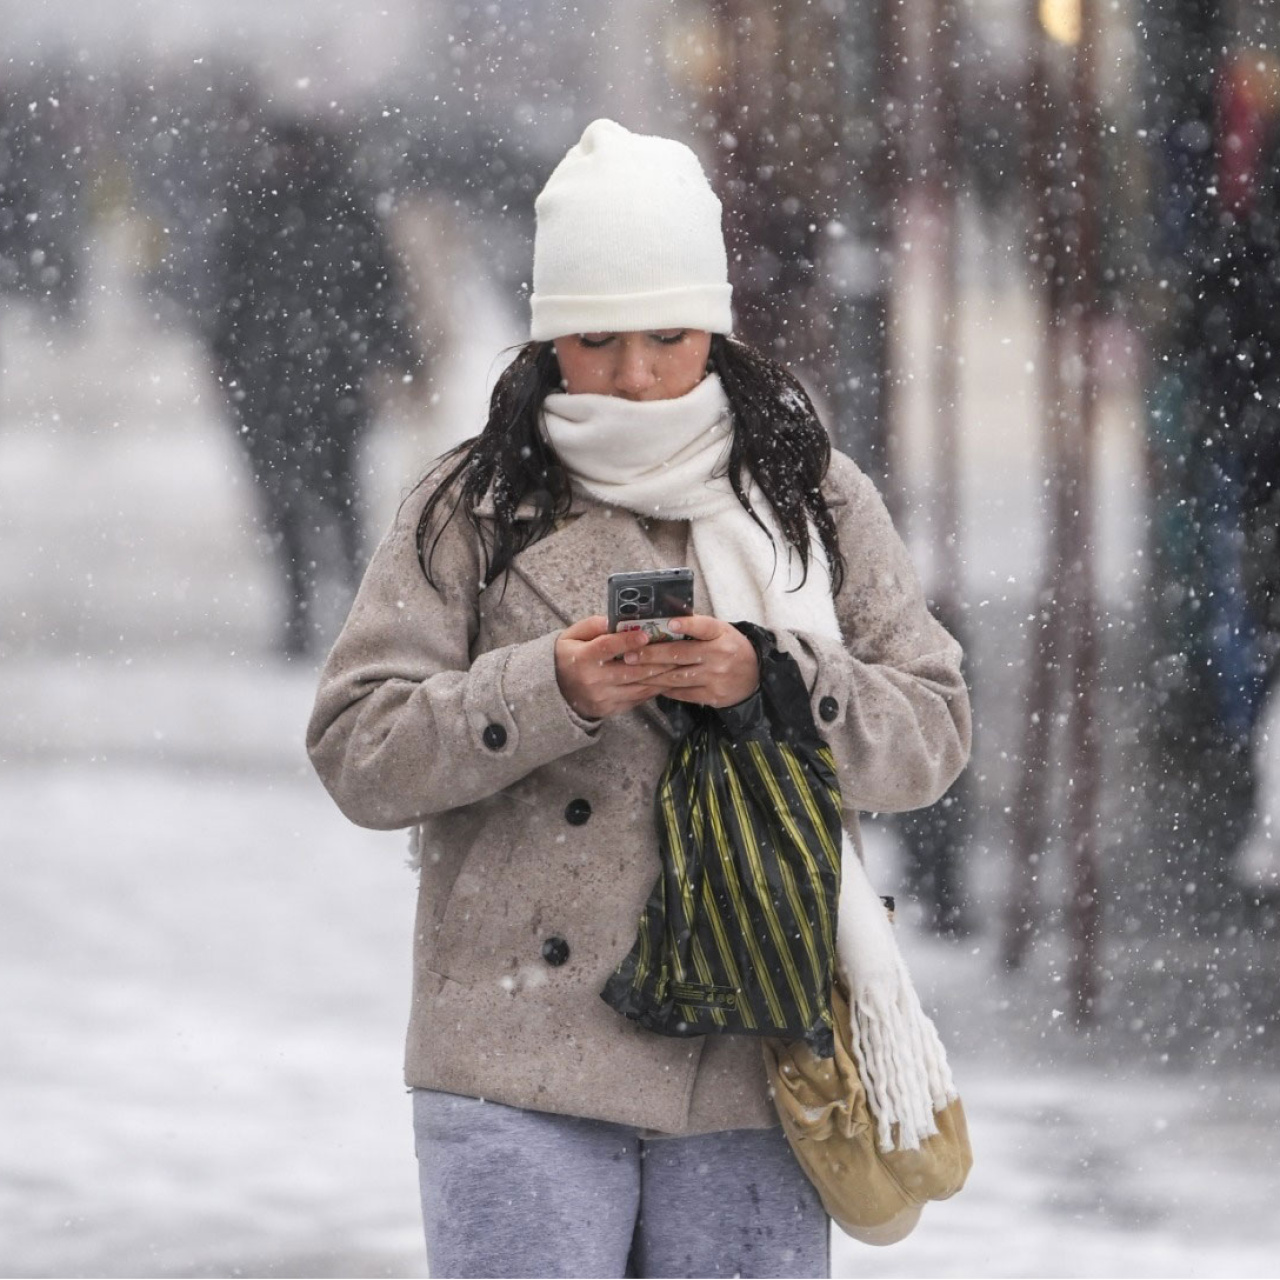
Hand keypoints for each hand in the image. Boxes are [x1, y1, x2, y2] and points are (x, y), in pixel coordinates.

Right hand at [554, 616, 669, 718]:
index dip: (627, 641)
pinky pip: (637, 699)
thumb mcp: (572, 635)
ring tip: (678, 664)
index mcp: (581, 658)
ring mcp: (602, 698)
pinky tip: (666, 678)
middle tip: (676, 650)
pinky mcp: (610, 709)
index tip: (646, 634)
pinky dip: (653, 688)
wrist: (555, 691)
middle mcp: (592, 680)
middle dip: (656, 660)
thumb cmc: (568, 656)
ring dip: (660, 676)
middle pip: (630, 670)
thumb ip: (593, 625)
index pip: (607, 647)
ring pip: (638, 686)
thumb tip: (614, 620)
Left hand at [619, 614, 759, 707]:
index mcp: (721, 634)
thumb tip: (664, 621)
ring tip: (633, 670)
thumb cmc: (730, 648)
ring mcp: (716, 677)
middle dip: (651, 654)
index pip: (704, 627)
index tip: (669, 624)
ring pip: (677, 676)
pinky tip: (651, 684)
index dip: (687, 625)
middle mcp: (719, 655)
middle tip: (629, 654)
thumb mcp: (720, 631)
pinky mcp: (713, 695)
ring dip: (652, 674)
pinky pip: (683, 693)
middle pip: (680, 654)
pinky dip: (665, 689)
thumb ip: (697, 627)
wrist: (755, 676)